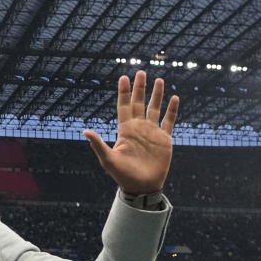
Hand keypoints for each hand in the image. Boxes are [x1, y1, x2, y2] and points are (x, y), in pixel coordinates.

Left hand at [83, 71, 178, 194]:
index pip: (124, 107)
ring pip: (155, 109)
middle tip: (141, 72)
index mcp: (125, 130)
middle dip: (139, 88)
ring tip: (159, 80)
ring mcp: (152, 133)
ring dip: (156, 95)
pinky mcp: (164, 140)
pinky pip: (169, 121)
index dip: (124, 92)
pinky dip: (172, 110)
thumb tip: (85, 131)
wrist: (141, 187)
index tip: (124, 77)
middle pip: (139, 103)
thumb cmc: (122, 175)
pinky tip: (174, 98)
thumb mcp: (108, 160)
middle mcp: (138, 128)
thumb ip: (98, 145)